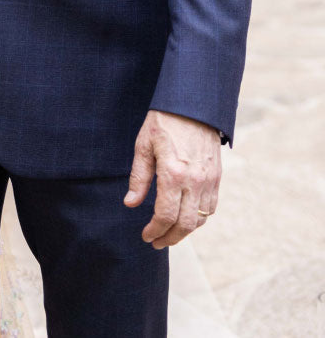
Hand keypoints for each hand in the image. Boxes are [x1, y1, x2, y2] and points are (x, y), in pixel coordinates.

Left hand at [124, 110, 220, 246]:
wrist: (193, 104)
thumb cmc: (164, 121)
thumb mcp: (144, 144)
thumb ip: (139, 177)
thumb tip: (130, 203)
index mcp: (174, 173)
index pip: (165, 216)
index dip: (155, 231)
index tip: (146, 236)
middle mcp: (195, 181)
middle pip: (185, 225)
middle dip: (170, 238)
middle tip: (156, 242)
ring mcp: (209, 180)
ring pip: (200, 219)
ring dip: (185, 231)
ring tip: (169, 233)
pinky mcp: (217, 177)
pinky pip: (210, 207)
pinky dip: (199, 218)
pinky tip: (186, 216)